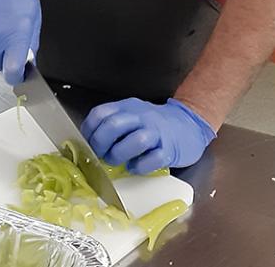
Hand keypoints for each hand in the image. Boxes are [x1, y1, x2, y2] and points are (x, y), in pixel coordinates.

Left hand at [81, 97, 215, 173]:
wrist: (188, 125)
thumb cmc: (154, 126)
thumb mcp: (132, 117)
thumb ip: (113, 126)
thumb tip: (88, 144)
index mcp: (127, 107)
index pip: (101, 113)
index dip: (89, 131)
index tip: (87, 144)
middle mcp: (141, 117)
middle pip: (114, 125)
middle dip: (101, 144)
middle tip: (100, 155)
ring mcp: (156, 132)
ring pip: (136, 140)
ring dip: (120, 154)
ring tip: (118, 162)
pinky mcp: (169, 150)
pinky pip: (153, 158)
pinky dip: (140, 166)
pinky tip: (135, 167)